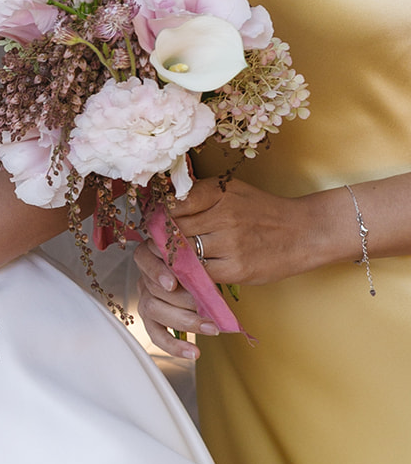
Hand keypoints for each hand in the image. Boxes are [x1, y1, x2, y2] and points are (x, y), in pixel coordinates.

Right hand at [132, 240, 216, 360]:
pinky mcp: (152, 320)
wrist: (211, 275)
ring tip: (211, 328)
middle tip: (208, 307)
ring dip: (185, 321)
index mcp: (153, 254)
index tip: (172, 283)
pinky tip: (193, 352)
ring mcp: (147, 299)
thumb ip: (195, 260)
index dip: (156, 272)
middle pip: (153, 289)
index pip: (144, 258)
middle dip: (182, 300)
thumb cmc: (204, 262)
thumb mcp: (200, 256)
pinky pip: (157, 335)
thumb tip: (205, 274)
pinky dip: (175, 345)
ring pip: (154, 311)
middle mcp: (146, 277)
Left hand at [168, 177, 333, 286]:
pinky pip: (200, 273)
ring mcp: (230, 244)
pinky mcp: (236, 269)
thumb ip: (199, 195)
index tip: (156, 222)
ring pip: (184, 253)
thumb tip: (160, 205)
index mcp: (219, 192)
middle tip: (161, 243)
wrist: (305, 232)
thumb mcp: (232, 191)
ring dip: (177, 257)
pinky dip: (193, 273)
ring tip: (178, 256)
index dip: (160, 216)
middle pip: (174, 230)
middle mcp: (224, 215)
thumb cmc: (262, 211)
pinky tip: (196, 268)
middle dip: (164, 238)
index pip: (172, 205)